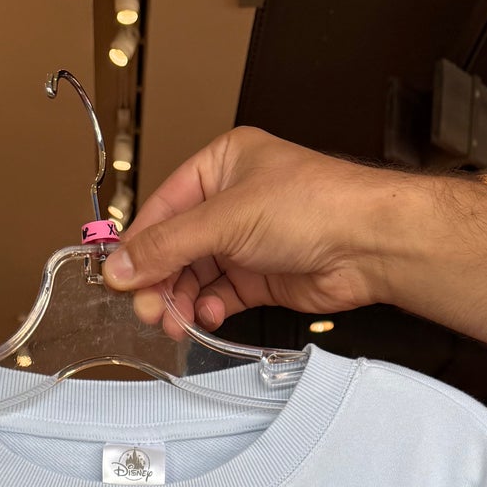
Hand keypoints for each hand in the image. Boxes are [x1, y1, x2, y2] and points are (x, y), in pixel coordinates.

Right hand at [104, 128, 407, 334]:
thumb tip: (121, 265)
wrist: (368, 245)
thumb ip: (168, 245)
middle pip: (176, 247)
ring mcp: (247, 241)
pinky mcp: (261, 277)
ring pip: (196, 276)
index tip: (119, 278)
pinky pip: (220, 296)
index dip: (140, 246)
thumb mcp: (227, 218)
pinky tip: (208, 316)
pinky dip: (209, 309)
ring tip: (174, 321)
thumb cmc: (316, 205)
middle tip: (148, 310)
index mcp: (221, 165)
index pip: (163, 208)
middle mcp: (232, 201)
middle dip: (160, 281)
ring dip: (181, 301)